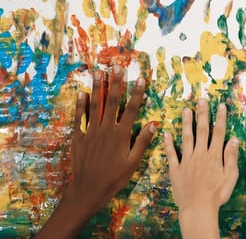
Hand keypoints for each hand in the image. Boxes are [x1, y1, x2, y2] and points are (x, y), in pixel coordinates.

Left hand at [37, 65, 155, 237]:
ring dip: (98, 88)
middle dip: (115, 83)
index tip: (140, 79)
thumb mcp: (133, 162)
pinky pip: (80, 117)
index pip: (132, 109)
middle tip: (117, 67)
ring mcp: (91, 132)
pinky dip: (81, 105)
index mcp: (121, 135)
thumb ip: (142, 142)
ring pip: (95, 105)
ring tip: (100, 72)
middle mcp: (106, 129)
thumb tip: (153, 124)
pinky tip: (82, 93)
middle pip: (112, 102)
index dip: (137, 93)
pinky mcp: (79, 137)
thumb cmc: (114, 178)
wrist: (88, 189)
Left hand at [163, 100, 238, 238]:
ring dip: (186, 123)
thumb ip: (231, 157)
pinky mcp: (176, 169)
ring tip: (185, 109)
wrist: (198, 208)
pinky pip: (171, 154)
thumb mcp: (230, 176)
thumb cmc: (217, 194)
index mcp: (214, 155)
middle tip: (201, 100)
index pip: (218, 132)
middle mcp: (200, 154)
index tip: (221, 105)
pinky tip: (166, 133)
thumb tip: (234, 139)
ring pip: (186, 138)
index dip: (220, 118)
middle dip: (203, 114)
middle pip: (202, 130)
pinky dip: (168, 143)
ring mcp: (187, 160)